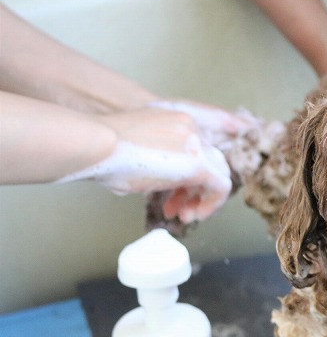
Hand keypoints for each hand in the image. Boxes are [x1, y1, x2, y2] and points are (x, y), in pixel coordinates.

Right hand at [59, 107, 232, 222]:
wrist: (95, 143)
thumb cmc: (100, 151)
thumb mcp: (132, 151)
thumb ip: (150, 162)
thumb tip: (150, 180)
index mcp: (174, 120)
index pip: (195, 149)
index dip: (186, 176)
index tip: (172, 195)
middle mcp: (189, 127)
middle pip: (209, 161)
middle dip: (196, 190)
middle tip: (181, 209)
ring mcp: (196, 143)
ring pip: (218, 174)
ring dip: (203, 199)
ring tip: (186, 216)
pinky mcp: (199, 164)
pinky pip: (220, 186)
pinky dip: (212, 204)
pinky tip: (195, 215)